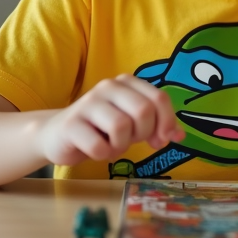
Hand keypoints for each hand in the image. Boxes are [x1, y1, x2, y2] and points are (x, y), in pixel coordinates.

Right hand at [37, 75, 182, 165]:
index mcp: (126, 83)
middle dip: (143, 133)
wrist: (57, 135)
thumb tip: (180, 135)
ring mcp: (87, 104)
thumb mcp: (134, 123)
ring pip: (122, 126)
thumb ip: (158, 125)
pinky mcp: (71, 125)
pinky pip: (99, 145)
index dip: (167, 122)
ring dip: (122, 145)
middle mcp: (107, 87)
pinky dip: (104, 154)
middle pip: (143, 111)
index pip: (159, 99)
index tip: (162, 139)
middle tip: (132, 140)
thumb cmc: (102, 128)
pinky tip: (97, 150)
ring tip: (112, 145)